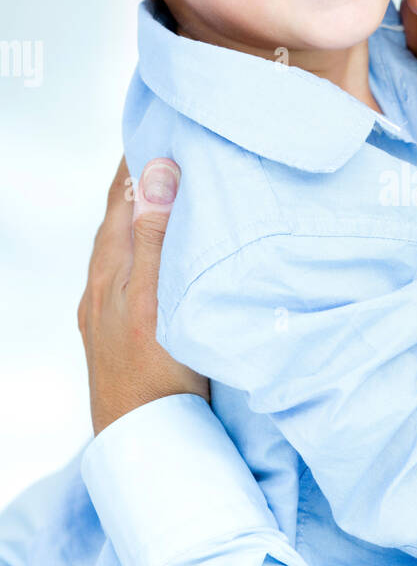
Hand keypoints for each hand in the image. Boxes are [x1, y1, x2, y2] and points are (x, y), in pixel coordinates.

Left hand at [77, 157, 208, 435]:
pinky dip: (143, 248)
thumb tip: (153, 171)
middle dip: (138, 180)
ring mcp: (105, 311)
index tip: (161, 122)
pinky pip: (127, 273)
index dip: (137, 158)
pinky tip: (157, 258)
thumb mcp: (159, 301)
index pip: (121, 195)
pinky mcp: (117, 334)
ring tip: (165, 191)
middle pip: (118, 217)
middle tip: (167, 145)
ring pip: (121, 246)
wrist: (143, 443)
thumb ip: (155, 238)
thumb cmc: (156, 378)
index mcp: (110, 267)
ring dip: (141, 214)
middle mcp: (100, 284)